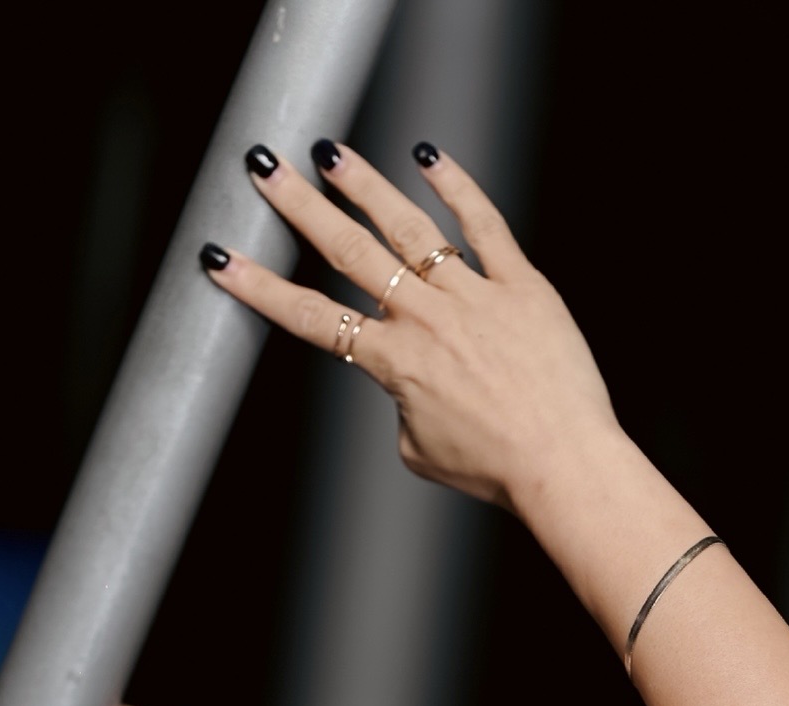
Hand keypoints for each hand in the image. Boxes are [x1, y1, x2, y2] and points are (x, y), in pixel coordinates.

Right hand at [202, 143, 618, 509]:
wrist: (563, 463)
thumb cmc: (498, 468)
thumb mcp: (423, 451)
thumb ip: (403, 406)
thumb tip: (411, 386)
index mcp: (395, 363)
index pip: (313, 318)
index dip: (262, 289)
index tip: (225, 262)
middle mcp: (426, 320)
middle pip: (349, 252)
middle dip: (300, 208)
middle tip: (267, 171)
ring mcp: (473, 296)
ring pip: (408, 228)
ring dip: (364, 186)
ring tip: (331, 154)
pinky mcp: (521, 285)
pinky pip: (484, 225)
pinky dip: (457, 187)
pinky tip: (429, 159)